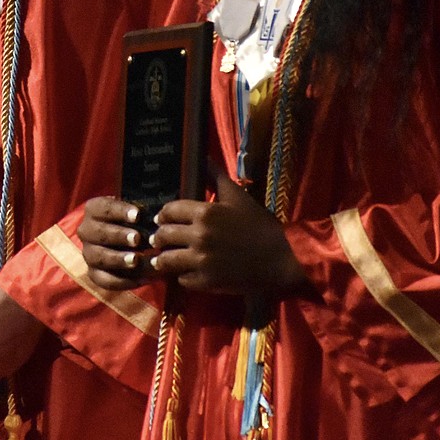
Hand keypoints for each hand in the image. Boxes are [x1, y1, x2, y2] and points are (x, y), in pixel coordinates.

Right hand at [78, 197, 153, 288]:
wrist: (127, 239)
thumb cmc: (133, 219)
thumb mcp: (135, 210)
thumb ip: (140, 210)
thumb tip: (155, 212)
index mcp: (94, 209)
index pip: (104, 207)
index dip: (120, 211)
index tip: (137, 215)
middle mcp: (86, 231)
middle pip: (99, 233)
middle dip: (118, 235)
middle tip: (137, 239)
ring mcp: (89, 253)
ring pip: (99, 257)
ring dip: (118, 259)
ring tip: (136, 260)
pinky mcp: (94, 273)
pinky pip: (104, 280)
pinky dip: (122, 281)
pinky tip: (141, 279)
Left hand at [151, 171, 306, 295]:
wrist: (280, 259)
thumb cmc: (259, 225)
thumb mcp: (237, 196)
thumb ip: (216, 176)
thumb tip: (202, 156)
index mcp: (205, 212)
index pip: (170, 210)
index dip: (164, 215)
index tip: (163, 219)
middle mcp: (199, 235)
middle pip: (164, 235)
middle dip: (159, 236)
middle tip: (159, 239)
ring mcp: (201, 260)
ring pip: (167, 260)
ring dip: (163, 259)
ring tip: (163, 260)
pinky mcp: (206, 282)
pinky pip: (181, 279)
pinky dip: (181, 276)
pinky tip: (185, 273)